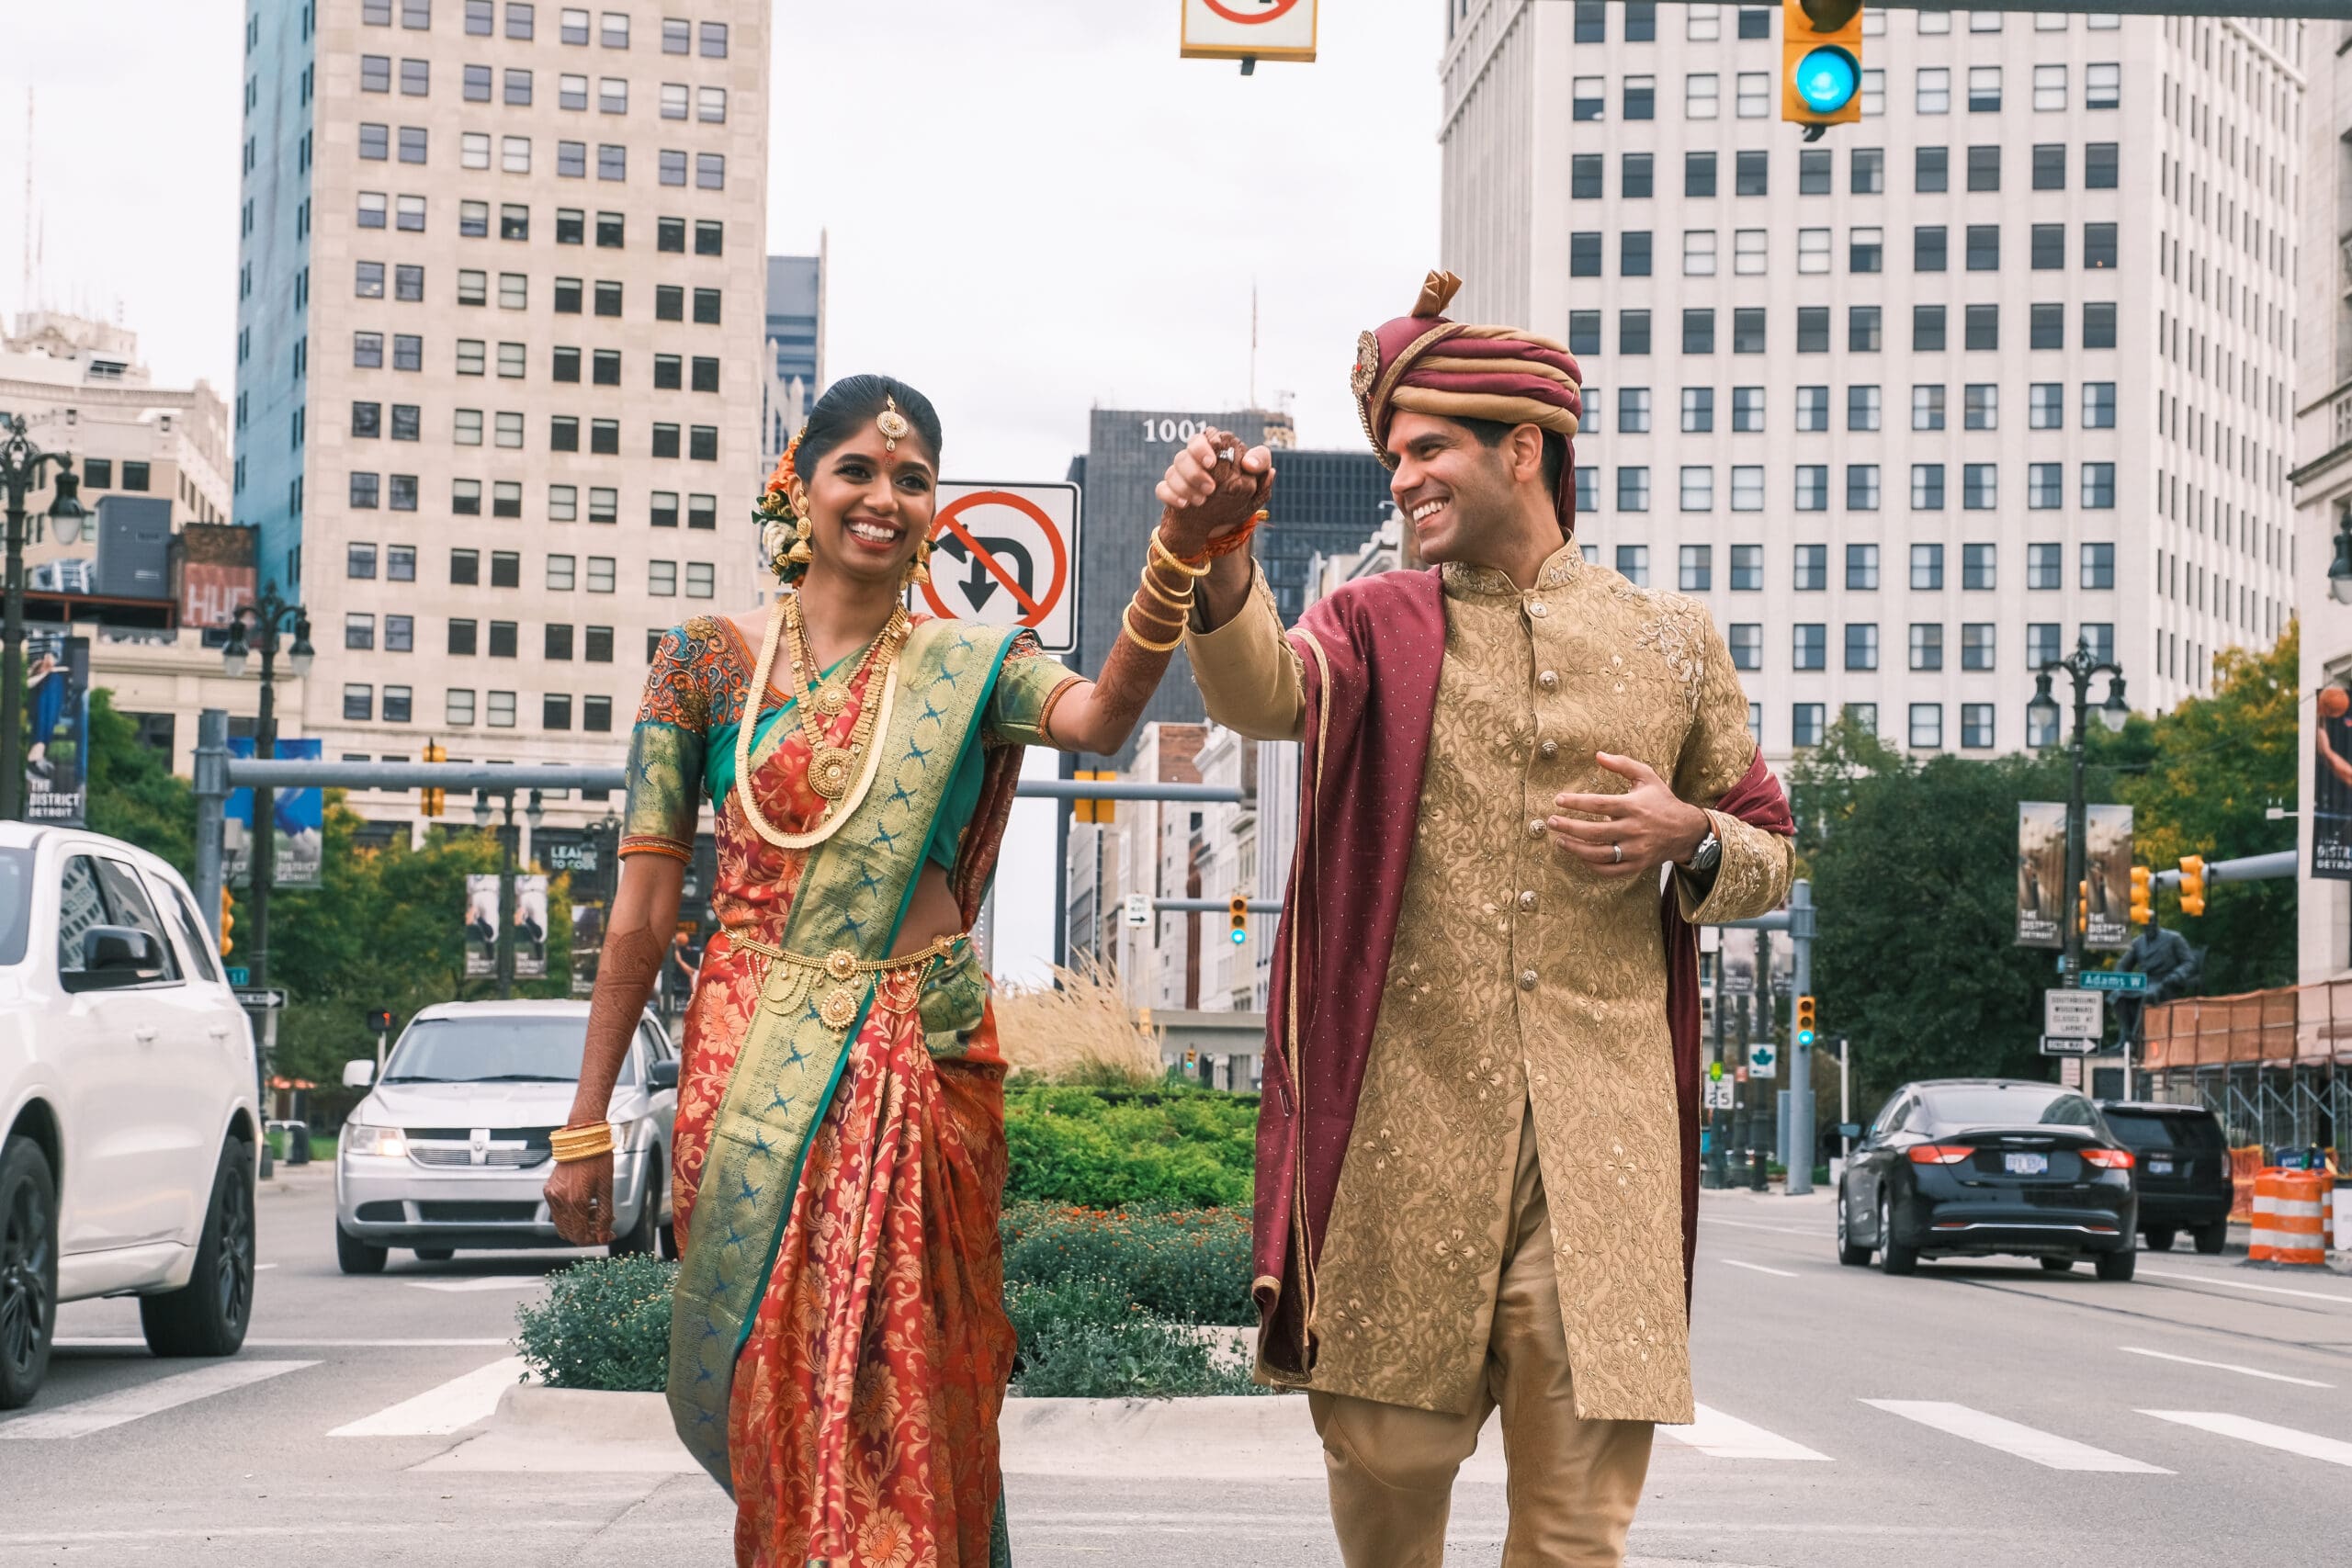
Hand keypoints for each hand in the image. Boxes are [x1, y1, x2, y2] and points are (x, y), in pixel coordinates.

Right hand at [545, 1151, 614, 1245]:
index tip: (608, 1235)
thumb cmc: (597, 1158)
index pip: (580, 1235)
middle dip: (588, 1233)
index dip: (596, 1239)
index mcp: (575, 1201)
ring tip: (595, 1212)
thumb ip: (605, 1216)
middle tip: (604, 1226)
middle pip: (570, 1233)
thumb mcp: (606, 1189)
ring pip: (562, 1225)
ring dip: (579, 1225)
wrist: (582, 1138)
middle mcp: (559, 1200)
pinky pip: (557, 1212)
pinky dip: (571, 1215)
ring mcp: (551, 1195)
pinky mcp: (548, 1190)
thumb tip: (604, 1237)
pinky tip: (585, 1204)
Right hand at [1153, 428, 1273, 558]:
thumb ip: (1261, 464)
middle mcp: (1195, 460)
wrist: (1225, 522)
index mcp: (1215, 451)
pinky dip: (1171, 496)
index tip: (1212, 462)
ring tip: (1202, 501)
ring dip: (1186, 487)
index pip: (1203, 437)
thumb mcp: (1258, 479)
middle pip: (1183, 455)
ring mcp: (1181, 476)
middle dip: (1195, 472)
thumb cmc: (1242, 494)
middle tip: (1211, 489)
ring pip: (1172, 472)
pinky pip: (1162, 489)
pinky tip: (1184, 505)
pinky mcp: (1171, 492)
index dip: (1203, 447)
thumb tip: (1249, 463)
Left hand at [1546, 752, 1711, 879]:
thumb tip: (1598, 755)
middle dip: (1568, 827)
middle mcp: (1633, 829)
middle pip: (1594, 831)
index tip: (1559, 800)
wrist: (1686, 830)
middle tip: (1551, 822)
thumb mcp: (1647, 777)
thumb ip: (1623, 764)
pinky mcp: (1636, 865)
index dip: (1575, 802)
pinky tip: (1580, 856)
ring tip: (1560, 841)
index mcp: (1633, 806)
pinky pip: (1610, 869)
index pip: (1598, 804)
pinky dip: (1592, 865)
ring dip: (1575, 848)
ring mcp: (1635, 850)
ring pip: (1599, 853)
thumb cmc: (1662, 801)